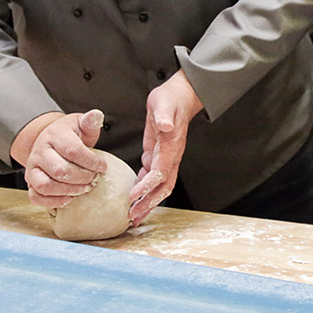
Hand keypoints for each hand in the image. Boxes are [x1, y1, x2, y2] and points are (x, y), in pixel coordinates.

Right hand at [17, 109, 107, 209]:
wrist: (50, 140)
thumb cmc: (70, 134)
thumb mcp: (80, 124)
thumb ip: (90, 122)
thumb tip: (96, 115)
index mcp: (54, 135)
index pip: (72, 150)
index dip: (91, 162)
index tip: (103, 167)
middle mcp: (40, 151)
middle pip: (59, 170)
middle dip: (82, 178)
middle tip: (95, 179)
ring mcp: (32, 168)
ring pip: (46, 186)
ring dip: (69, 191)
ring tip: (85, 189)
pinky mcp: (29, 182)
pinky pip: (36, 197)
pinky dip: (53, 202)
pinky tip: (69, 198)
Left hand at [129, 71, 204, 224]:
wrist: (179, 96)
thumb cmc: (171, 99)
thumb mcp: (164, 104)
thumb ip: (165, 116)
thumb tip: (166, 126)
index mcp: (172, 147)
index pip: (161, 173)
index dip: (147, 186)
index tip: (132, 196)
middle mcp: (171, 157)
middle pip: (163, 187)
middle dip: (148, 203)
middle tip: (133, 217)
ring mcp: (165, 158)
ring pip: (158, 186)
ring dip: (146, 201)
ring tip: (133, 215)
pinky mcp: (157, 154)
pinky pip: (152, 177)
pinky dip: (143, 189)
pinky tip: (133, 196)